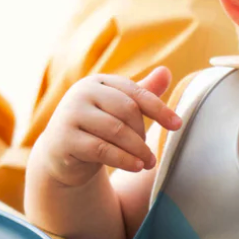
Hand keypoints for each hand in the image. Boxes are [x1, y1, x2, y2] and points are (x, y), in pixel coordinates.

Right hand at [32, 67, 180, 188]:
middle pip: (126, 110)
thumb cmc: (96, 128)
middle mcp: (80, 93)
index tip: (178, 126)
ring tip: (148, 163)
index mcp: (96, 82)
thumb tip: (166, 72)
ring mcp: (69, 115)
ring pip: (116, 131)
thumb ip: (142, 92)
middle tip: (150, 152)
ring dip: (138, 149)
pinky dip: (124, 160)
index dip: (159, 109)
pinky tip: (136, 167)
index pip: (135, 93)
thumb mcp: (118, 110)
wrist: (59, 154)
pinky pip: (102, 149)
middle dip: (143, 133)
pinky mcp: (64, 140)